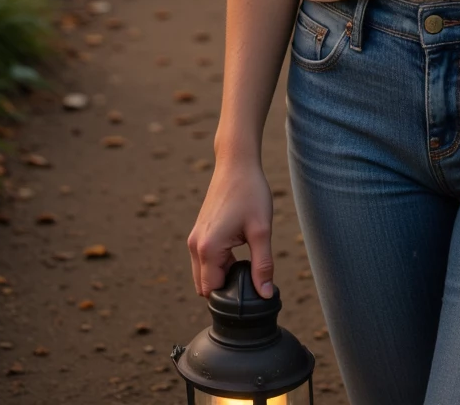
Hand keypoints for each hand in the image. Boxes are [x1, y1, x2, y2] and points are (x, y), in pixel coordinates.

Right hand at [187, 156, 274, 299]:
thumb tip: (264, 294)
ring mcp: (194, 237)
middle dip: (225, 288)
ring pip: (203, 273)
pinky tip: (237, 249)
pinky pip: (204, 260)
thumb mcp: (261, 230)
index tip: (250, 287)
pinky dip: (218, 263)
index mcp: (208, 248)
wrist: (236, 164)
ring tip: (245, 259)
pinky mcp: (198, 231)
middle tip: (249, 274)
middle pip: (204, 286)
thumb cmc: (250, 192)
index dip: (231, 296)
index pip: (212, 292)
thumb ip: (263, 265)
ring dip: (221, 274)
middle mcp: (195, 245)